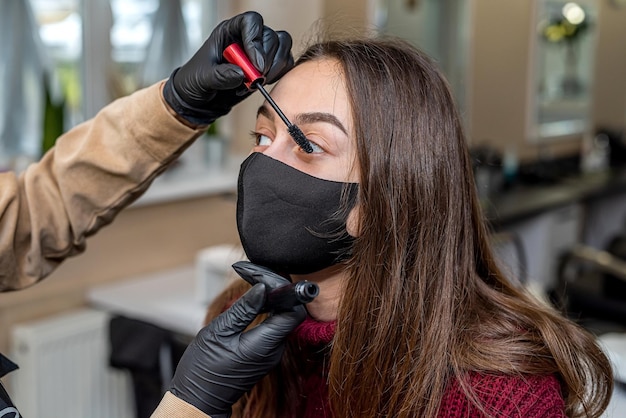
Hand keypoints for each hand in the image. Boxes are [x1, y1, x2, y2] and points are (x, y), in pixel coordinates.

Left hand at [163, 11, 293, 124]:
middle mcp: (246, 37)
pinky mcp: (268, 66)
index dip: (256, 40)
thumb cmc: (197, 82)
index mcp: (229, 31)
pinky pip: (285, 62)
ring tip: (258, 82)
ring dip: (275, 67)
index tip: (256, 65)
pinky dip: (279, 75)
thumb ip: (220, 75)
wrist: (201, 100)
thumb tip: (241, 74)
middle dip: (267, 59)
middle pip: (270, 36)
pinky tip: (262, 85)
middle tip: (256, 78)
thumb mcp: (202, 79)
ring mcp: (259, 51)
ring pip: (282, 46)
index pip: (251, 22)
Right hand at [169, 267, 304, 416]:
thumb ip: (244, 309)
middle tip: (258, 276)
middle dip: (277, 292)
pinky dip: (267, 312)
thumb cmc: (203, 369)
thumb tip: (263, 287)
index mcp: (265, 344)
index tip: (268, 278)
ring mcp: (271, 354)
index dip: (285, 291)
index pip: (292, 311)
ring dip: (272, 301)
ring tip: (254, 284)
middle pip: (289, 313)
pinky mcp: (265, 354)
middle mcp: (274, 350)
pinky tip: (254, 303)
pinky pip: (273, 328)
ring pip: (282, 319)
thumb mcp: (220, 332)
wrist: (198, 399)